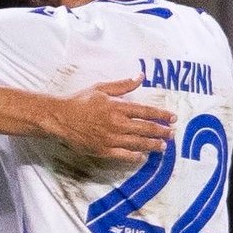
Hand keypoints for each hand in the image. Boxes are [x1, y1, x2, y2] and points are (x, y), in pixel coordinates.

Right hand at [49, 78, 172, 161]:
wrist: (59, 118)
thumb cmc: (79, 101)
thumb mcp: (101, 88)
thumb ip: (123, 85)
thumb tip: (141, 76)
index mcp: (118, 107)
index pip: (146, 111)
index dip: (162, 115)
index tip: (173, 118)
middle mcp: (117, 123)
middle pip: (145, 129)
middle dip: (162, 131)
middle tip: (172, 134)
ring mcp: (110, 138)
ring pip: (138, 143)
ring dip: (153, 145)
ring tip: (163, 146)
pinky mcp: (103, 150)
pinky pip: (123, 155)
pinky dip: (135, 156)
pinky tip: (142, 156)